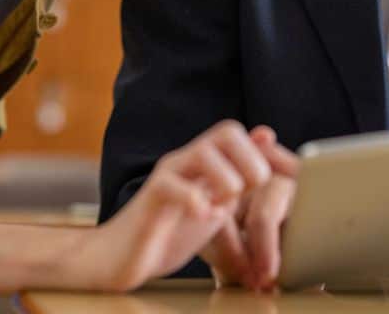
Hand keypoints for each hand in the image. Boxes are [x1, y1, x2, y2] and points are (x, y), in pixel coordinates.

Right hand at [72, 120, 289, 292]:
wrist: (121, 257)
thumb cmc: (172, 230)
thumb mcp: (217, 203)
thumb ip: (241, 176)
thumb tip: (267, 136)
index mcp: (204, 159)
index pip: (236, 131)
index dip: (259, 156)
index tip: (262, 189)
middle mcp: (185, 159)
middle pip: (227, 131)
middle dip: (249, 163)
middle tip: (246, 194)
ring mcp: (167, 175)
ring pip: (203, 152)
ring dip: (226, 180)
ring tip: (223, 206)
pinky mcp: (150, 198)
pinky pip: (172, 185)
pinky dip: (196, 201)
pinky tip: (203, 216)